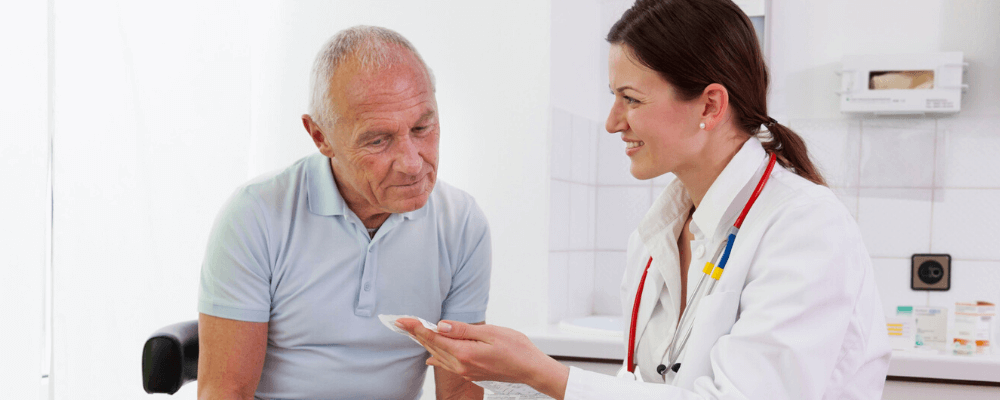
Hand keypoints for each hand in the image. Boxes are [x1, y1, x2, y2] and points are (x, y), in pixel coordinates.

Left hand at [395, 319, 568, 398]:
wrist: (531, 370)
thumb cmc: (517, 349)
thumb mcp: (491, 333)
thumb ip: (463, 330)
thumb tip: (441, 325)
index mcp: (465, 353)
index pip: (434, 337)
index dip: (416, 327)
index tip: (402, 320)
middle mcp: (461, 365)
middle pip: (432, 346)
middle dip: (416, 333)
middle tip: (399, 323)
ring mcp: (465, 371)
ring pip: (438, 355)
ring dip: (425, 343)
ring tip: (412, 332)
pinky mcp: (470, 373)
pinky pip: (447, 363)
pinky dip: (437, 355)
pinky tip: (431, 355)